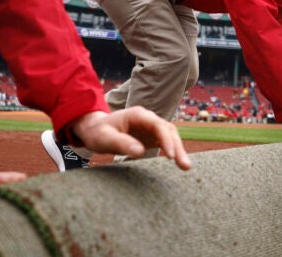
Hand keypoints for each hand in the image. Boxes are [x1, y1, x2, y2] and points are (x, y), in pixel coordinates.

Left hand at [70, 107, 191, 170]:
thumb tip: (140, 152)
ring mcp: (152, 127)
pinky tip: (179, 164)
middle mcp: (148, 119)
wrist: (95, 129)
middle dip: (178, 148)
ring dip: (179, 150)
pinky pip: (167, 143)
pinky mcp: (152, 137)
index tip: (170, 155)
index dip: (167, 140)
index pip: (158, 125)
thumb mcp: (105, 137)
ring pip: (171, 137)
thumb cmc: (98, 132)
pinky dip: (174, 152)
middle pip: (169, 131)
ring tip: (186, 167)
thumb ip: (121, 143)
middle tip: (185, 166)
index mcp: (138, 115)